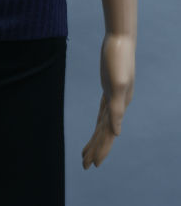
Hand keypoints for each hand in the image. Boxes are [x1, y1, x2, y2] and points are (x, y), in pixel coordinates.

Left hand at [82, 32, 134, 168]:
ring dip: (96, 138)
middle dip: (96, 149)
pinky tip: (98, 127)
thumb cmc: (118, 59)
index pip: (109, 134)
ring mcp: (114, 96)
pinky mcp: (109, 88)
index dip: (102, 149)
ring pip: (103, 123)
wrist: (120, 39)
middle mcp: (119, 104)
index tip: (93, 165)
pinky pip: (103, 111)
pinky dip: (100, 122)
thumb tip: (116, 133)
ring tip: (85, 153)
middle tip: (85, 166)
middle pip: (105, 132)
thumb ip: (118, 108)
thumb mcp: (118, 84)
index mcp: (120, 105)